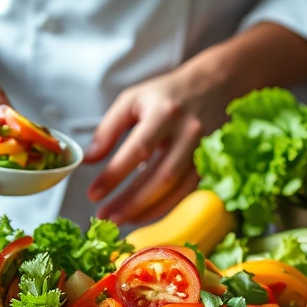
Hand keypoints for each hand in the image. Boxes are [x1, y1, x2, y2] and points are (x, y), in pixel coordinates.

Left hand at [84, 22, 306, 224]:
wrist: (216, 86)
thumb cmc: (167, 95)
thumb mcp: (133, 100)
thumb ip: (108, 129)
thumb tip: (89, 160)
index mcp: (165, 112)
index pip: (137, 149)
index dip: (114, 175)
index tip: (93, 194)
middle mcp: (188, 133)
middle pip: (159, 176)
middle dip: (130, 202)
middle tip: (105, 217)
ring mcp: (204, 151)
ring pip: (175, 189)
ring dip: (146, 210)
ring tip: (120, 220)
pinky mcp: (210, 165)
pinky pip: (185, 192)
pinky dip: (163, 207)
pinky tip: (142, 214)